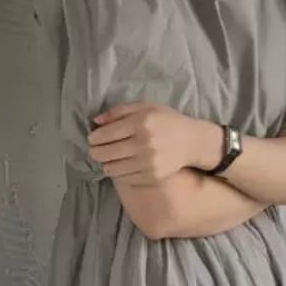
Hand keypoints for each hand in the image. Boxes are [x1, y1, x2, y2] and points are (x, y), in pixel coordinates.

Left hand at [88, 103, 222, 185]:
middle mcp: (143, 143)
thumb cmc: (166, 121)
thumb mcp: (145, 107)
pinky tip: (123, 165)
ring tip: (109, 158)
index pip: (105, 134)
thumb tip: (96, 122)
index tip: (92, 139)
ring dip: (106, 164)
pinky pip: (124, 178)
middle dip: (95, 152)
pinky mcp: (152, 177)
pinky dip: (119, 173)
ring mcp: (148, 163)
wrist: (192, 142)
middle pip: (104, 153)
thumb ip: (119, 111)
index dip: (94, 138)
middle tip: (95, 151)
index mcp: (140, 123)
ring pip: (111, 168)